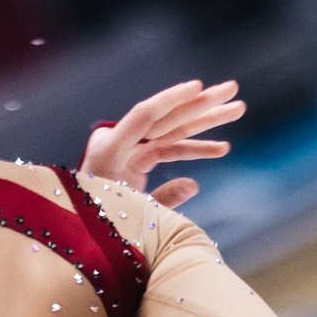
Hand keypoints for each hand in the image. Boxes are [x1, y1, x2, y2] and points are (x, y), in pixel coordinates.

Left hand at [82, 79, 245, 207]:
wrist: (78, 230)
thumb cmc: (98, 223)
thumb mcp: (131, 214)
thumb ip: (162, 200)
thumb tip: (195, 184)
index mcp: (110, 151)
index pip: (144, 116)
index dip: (171, 100)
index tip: (198, 86)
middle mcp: (121, 143)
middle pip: (167, 117)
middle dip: (202, 104)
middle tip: (232, 88)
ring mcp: (131, 150)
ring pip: (174, 130)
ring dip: (206, 121)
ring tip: (238, 108)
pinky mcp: (138, 161)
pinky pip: (171, 150)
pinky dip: (195, 151)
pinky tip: (222, 148)